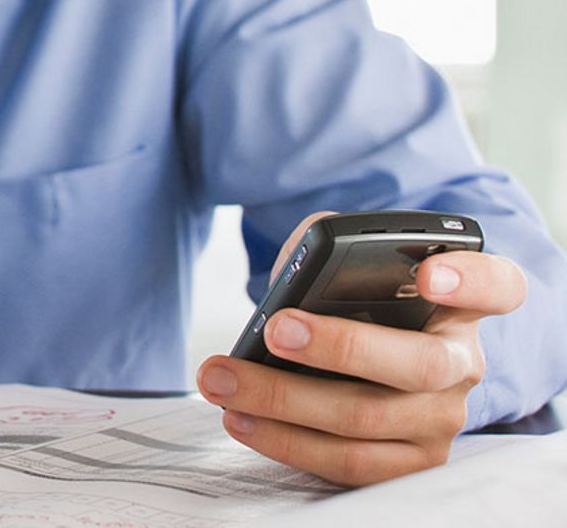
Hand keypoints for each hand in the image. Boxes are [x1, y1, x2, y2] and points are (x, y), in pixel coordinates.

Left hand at [196, 211, 526, 486]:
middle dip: (341, 346)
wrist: (355, 361)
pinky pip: (347, 462)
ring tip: (221, 378)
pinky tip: (240, 417)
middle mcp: (460, 364)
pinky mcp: (407, 463)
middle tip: (275, 329)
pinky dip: (284, 440)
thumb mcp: (342, 267)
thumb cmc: (347, 304)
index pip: (496, 287)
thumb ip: (326, 253)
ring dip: (283, 399)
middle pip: (418, 363)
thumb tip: (296, 269)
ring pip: (367, 418)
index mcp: (458, 305)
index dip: (469, 279)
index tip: (428, 274)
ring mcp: (439, 420)